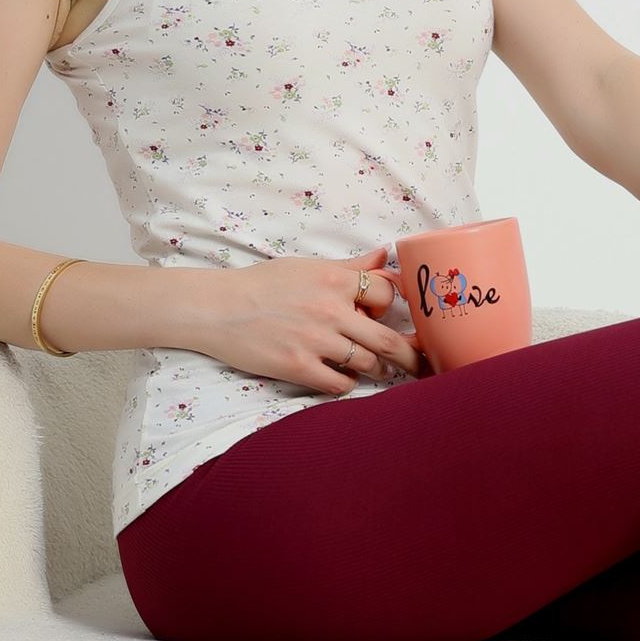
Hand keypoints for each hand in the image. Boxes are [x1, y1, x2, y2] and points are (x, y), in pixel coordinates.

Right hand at [188, 244, 426, 394]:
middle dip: (412, 356)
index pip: (387, 294)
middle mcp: (330, 310)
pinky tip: (344, 377)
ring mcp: (315, 341)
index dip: (393, 307)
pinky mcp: (298, 367)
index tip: (393, 317)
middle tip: (422, 364)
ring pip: (368, 363)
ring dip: (379, 369)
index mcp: (334, 280)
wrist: (217, 308)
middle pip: (389, 339)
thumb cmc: (262, 285)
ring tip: (380, 369)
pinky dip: (348, 383)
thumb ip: (350, 267)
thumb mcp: (307, 267)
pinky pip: (340, 384)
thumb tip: (384, 256)